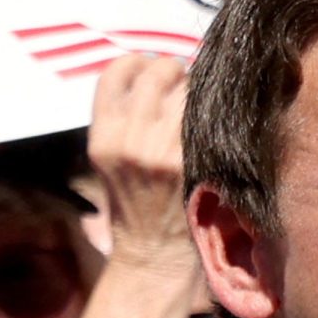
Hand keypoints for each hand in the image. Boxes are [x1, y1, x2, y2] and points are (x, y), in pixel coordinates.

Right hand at [88, 54, 194, 274]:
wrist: (154, 254)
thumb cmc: (134, 204)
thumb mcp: (109, 161)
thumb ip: (123, 117)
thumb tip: (156, 71)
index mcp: (103, 138)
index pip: (117, 71)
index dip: (138, 63)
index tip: (150, 70)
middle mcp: (129, 140)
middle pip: (159, 71)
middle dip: (175, 72)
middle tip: (182, 85)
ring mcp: (162, 151)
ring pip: (189, 88)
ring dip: (197, 90)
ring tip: (198, 106)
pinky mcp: (192, 163)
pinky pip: (208, 116)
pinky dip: (214, 112)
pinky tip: (214, 122)